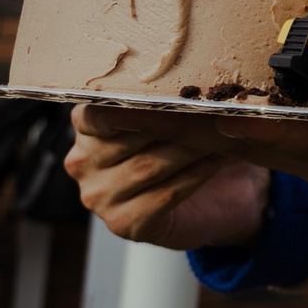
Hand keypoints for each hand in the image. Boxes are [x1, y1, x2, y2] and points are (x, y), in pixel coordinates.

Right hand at [67, 104, 269, 248]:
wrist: (214, 196)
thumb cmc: (189, 145)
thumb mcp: (178, 114)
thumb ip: (175, 99)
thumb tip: (201, 84)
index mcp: (87, 126)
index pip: (101, 110)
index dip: (139, 102)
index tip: (176, 91)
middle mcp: (82, 161)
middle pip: (131, 136)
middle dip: (178, 120)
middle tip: (217, 107)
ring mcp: (99, 196)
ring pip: (148, 165)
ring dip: (192, 147)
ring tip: (224, 131)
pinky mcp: (123, 223)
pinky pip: (163, 195)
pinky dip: (196, 174)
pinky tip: (219, 160)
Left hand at [75, 106, 307, 264]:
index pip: (286, 136)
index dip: (236, 122)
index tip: (186, 112)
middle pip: (242, 138)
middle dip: (177, 127)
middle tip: (104, 110)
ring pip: (245, 139)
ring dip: (185, 127)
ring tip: (121, 109)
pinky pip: (267, 139)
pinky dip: (220, 128)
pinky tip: (187, 116)